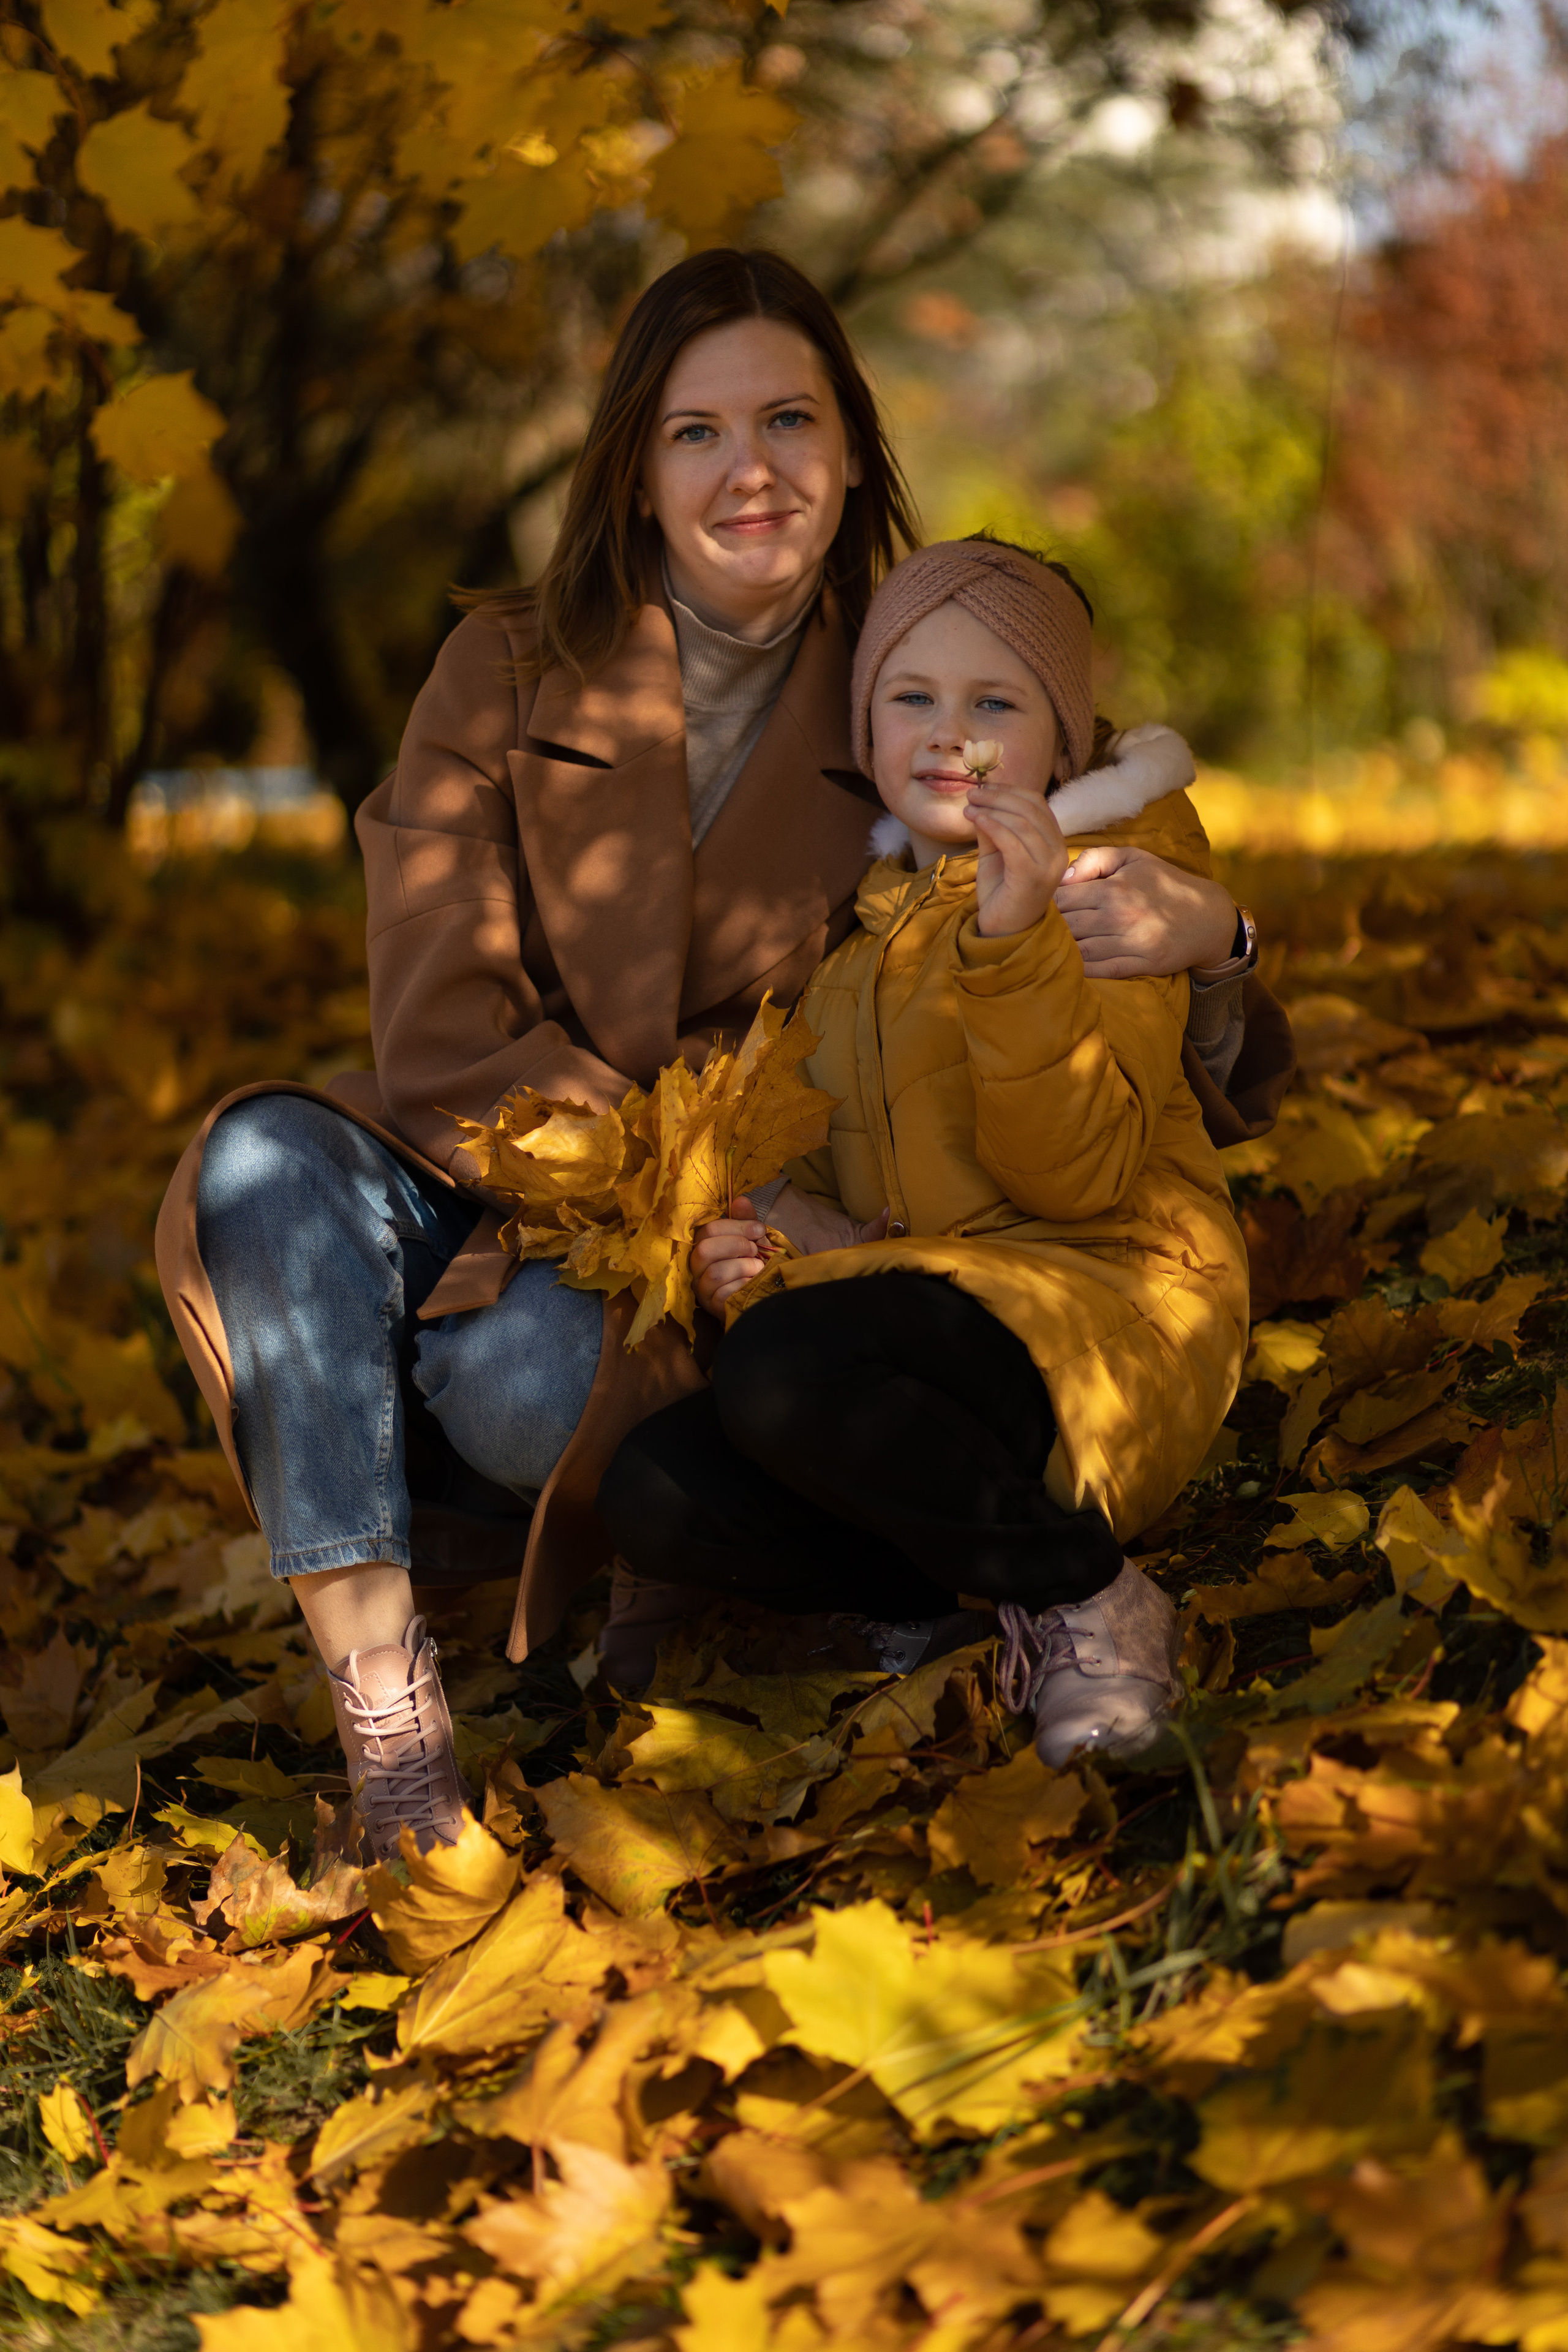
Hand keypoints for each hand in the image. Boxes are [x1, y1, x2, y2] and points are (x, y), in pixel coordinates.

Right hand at [691, 1189, 889, 1316]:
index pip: (712, 1224)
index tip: (761, 1226)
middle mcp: (725, 1265)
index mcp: (741, 1243)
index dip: (733, 1221)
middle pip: (702, 1245)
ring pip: (705, 1268)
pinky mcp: (721, 1312)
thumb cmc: (822, 1282)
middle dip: (733, 1241)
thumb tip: (890, 1212)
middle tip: (762, 1248)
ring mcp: (719, 1290)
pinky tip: (754, 1286)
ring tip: (761, 1269)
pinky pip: (712, 1294)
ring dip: (735, 1264)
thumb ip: (864, 1230)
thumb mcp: (846, 1255)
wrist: (814, 1323)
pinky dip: (733, 1287)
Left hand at [965, 779, 1070, 937]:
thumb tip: (980, 801)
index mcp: (1053, 842)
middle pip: (1030, 809)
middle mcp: (1057, 851)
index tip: (983, 788)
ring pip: (1022, 823)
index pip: (1037, 804)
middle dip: (998, 797)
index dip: (1010, 791)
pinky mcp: (1033, 877)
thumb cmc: (1000, 892)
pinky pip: (1013, 842)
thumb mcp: (994, 853)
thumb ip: (992, 828)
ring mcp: (1049, 865)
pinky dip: (992, 826)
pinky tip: (975, 821)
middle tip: (972, 795)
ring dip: (992, 810)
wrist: (1002, 931)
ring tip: (969, 808)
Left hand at [1054, 844, 1237, 977]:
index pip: (1063, 899)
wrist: (1207, 916)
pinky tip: (1069, 967)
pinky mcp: (1142, 964)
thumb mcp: (1133, 858)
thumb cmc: (1164, 883)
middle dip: (1048, 929)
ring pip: (1081, 951)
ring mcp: (1132, 943)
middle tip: (1035, 932)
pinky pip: (1103, 971)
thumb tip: (1063, 878)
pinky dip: (1083, 971)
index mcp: (1114, 889)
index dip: (1045, 905)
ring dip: (1062, 951)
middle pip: (1068, 926)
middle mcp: (1121, 916)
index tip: (1036, 908)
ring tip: (1048, 949)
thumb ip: (1095, 859)